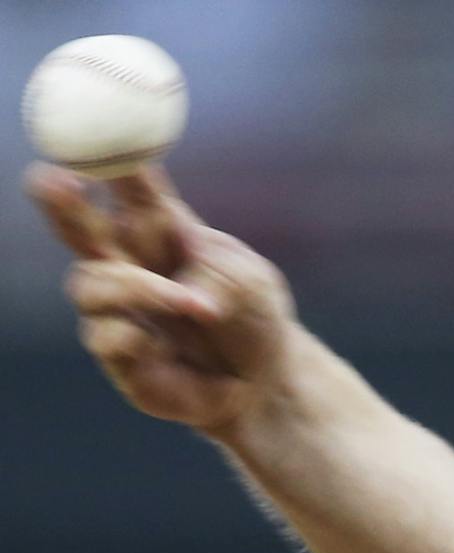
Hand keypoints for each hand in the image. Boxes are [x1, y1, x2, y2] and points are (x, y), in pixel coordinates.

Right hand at [24, 162, 296, 435]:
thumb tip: (186, 294)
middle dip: (58, 199)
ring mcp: (116, 309)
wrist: (266, 383)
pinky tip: (163, 349)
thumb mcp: (252, 282)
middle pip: (77, 223)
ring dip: (135, 289)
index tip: (101, 136)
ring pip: (89, 284)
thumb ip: (218, 274)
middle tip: (55, 180)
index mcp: (160, 229)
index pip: (128, 186)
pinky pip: (105, 337)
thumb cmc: (253, 319)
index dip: (111, 161)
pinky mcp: (117, 354)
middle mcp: (127, 262)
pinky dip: (136, 339)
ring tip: (189, 304)